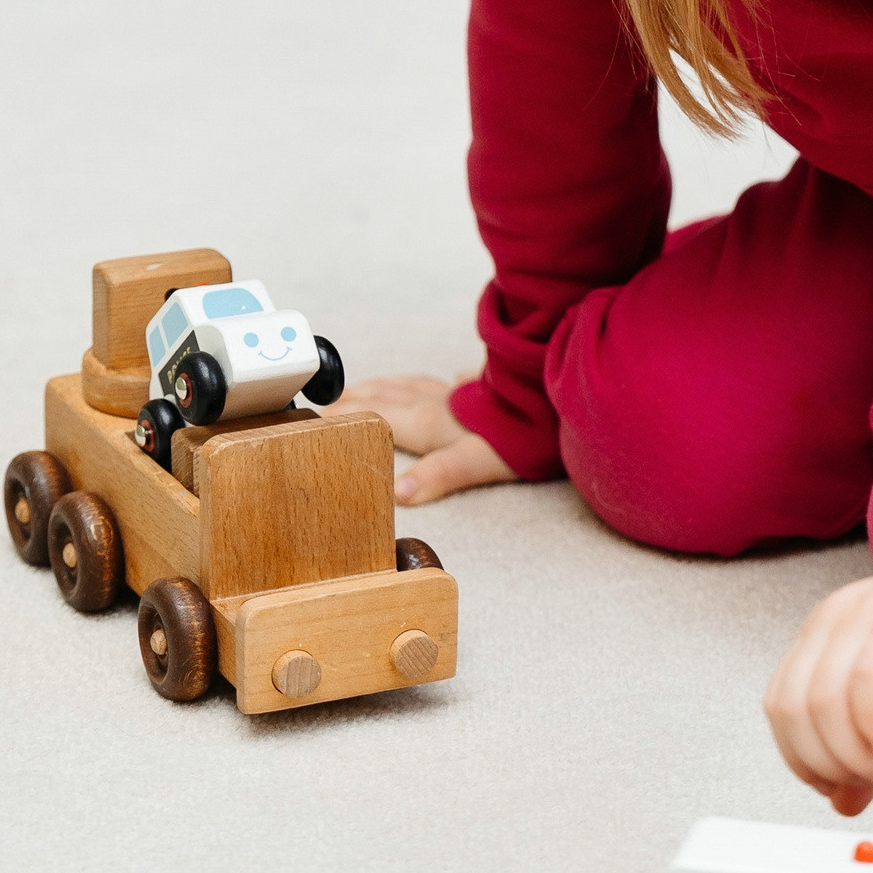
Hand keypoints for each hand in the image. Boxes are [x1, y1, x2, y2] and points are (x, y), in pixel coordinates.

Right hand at [330, 372, 517, 505]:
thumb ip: (439, 475)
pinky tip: (448, 379)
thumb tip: (398, 493)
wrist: (560, 399)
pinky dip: (434, 383)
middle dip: (352, 399)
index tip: (312, 419)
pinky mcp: (485, 388)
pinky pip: (448, 382)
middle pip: (386, 398)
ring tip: (362, 388)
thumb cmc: (524, 435)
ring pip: (411, 385)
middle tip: (324, 401)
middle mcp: (440, 402)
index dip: (343, 419)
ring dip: (381, 387)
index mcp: (432, 421)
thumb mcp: (479, 461)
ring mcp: (461, 392)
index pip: (376, 419)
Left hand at [763, 557, 872, 817]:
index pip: (779, 706)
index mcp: (822, 635)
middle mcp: (834, 620)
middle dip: (826, 762)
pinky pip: (869, 675)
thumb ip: (868, 748)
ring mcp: (868, 615)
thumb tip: (843, 803)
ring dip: (851, 754)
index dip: (801, 758)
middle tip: (870, 780)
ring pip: (823, 698)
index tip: (839, 786)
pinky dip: (871, 723)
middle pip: (793, 707)